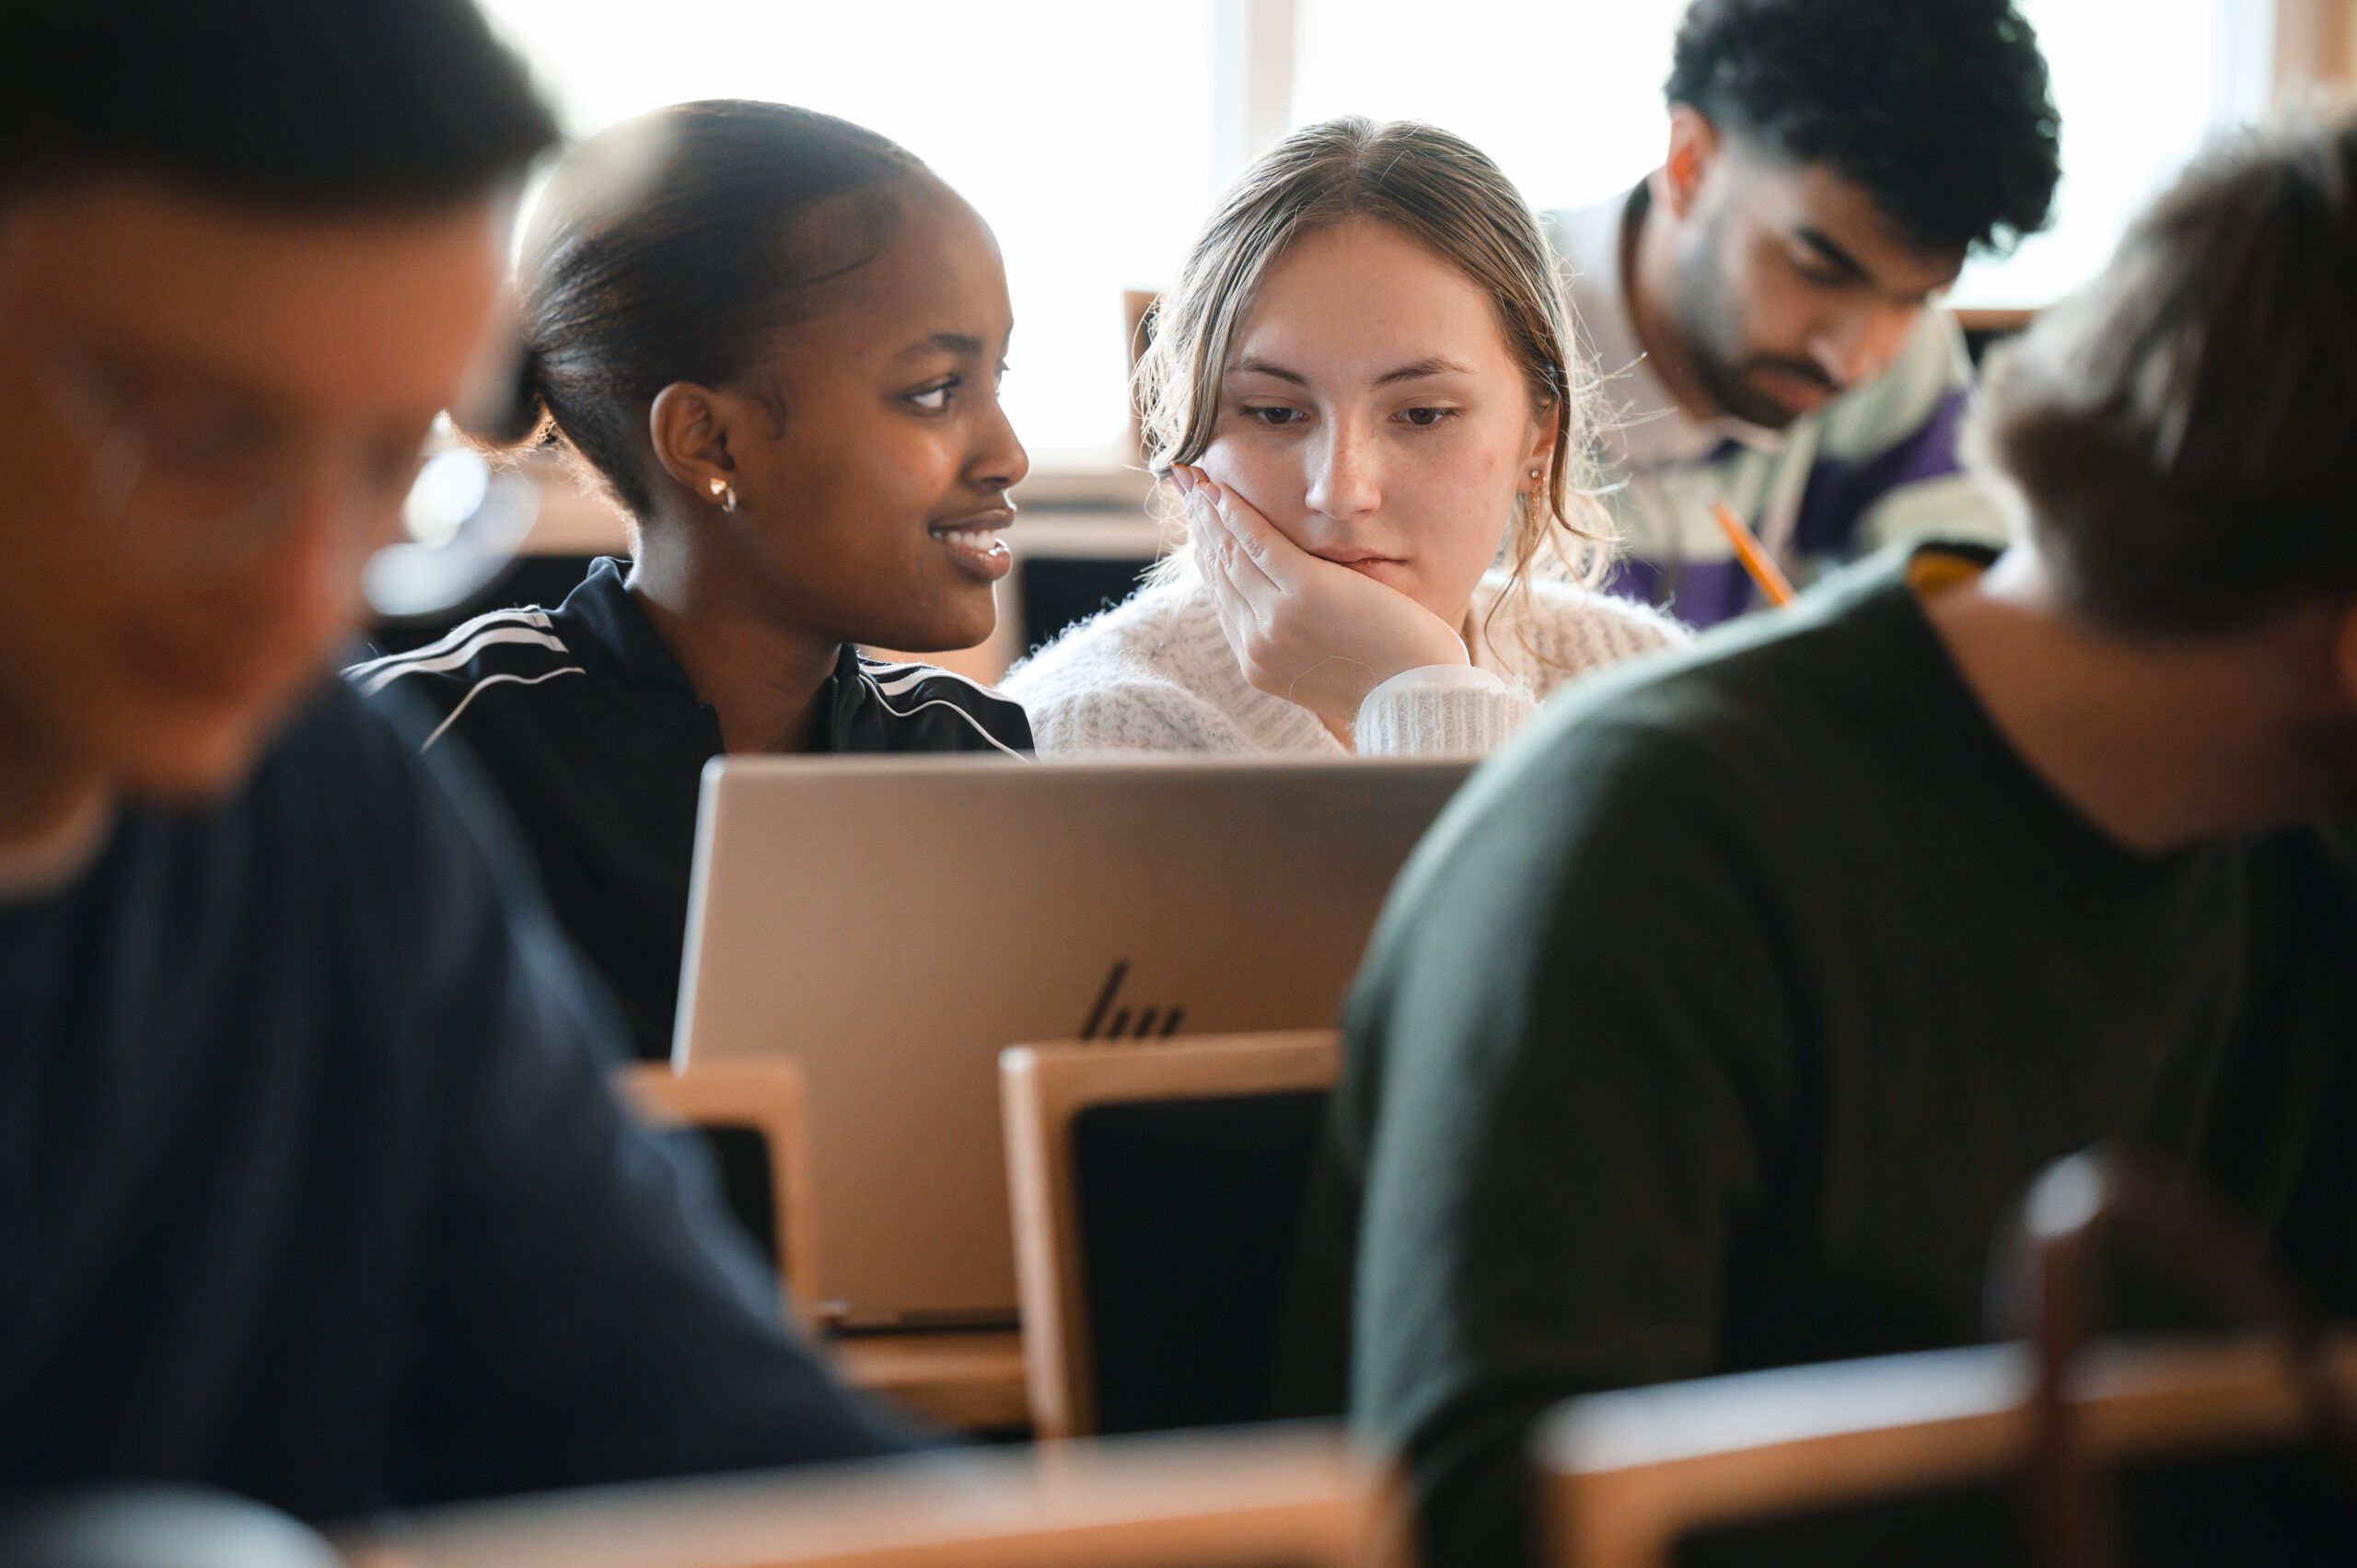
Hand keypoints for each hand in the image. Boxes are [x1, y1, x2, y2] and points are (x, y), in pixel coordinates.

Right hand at [1177, 465, 1468, 728]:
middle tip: (1184, 486)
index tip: (1197, 522)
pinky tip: (1221, 489)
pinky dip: (1237, 514)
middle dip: (1199, 525)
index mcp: (1259, 662)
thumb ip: (1299, 641)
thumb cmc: (1389, 680)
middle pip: (1219, 571)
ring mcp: (1276, 619)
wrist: (1415, 697)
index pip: (1223, 597)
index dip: (1206, 553)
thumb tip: (1286, 613)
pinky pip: (1259, 544)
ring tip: (1195, 478)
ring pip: (1231, 554)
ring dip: (1209, 511)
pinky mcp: (1304, 594)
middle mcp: (1257, 643)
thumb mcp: (1327, 666)